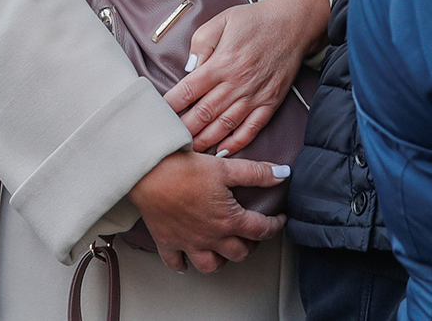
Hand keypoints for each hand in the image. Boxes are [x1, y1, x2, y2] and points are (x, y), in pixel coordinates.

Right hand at [128, 151, 287, 273]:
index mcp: (229, 220)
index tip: (279, 220)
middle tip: (252, 235)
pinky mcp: (168, 242)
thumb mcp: (226, 167)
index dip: (275, 225)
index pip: (261, 230)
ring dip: (221, 260)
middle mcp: (211, 237)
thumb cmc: (184, 169)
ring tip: (224, 249)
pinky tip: (187, 260)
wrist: (149, 173)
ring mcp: (189, 243)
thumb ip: (256, 173)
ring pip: (211, 265)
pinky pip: (176, 263)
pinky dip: (183, 265)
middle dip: (250, 245)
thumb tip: (282, 174)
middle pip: (239, 252)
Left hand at [162, 0, 328, 155]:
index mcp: (222, 62)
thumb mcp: (222, 21)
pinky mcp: (270, 103)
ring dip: (206, 140)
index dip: (171, 105)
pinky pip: (252, 128)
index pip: (189, 90)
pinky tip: (223, 151)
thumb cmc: (253, 21)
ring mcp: (255, 95)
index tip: (157, 114)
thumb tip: (188, 69)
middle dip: (184, 129)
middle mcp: (237, 82)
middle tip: (168, 140)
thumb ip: (200, 43)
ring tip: (190, 150)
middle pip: (204, 113)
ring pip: (225, 125)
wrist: (292, 24)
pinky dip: (238, 143)